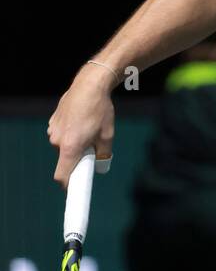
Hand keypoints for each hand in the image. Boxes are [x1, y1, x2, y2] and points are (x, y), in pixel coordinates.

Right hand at [48, 66, 115, 188]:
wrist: (90, 84)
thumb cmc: (100, 110)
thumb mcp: (107, 134)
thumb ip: (104, 154)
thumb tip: (101, 166)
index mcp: (70, 147)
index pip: (61, 176)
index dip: (68, 184)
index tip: (75, 186)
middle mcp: (57, 140)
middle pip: (65, 159)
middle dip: (77, 157)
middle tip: (91, 147)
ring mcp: (53, 130)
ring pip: (63, 145)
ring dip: (73, 143)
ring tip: (88, 128)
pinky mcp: (52, 121)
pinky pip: (60, 133)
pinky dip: (69, 132)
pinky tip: (80, 119)